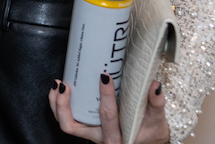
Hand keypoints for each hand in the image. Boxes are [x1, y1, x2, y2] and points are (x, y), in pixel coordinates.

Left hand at [49, 75, 169, 142]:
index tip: (104, 76)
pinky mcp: (86, 128)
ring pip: (66, 124)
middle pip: (74, 125)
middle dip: (66, 104)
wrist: (146, 141)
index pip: (108, 116)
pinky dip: (59, 106)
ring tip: (58, 85)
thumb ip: (156, 103)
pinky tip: (60, 90)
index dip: (105, 96)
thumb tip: (154, 85)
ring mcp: (91, 134)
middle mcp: (101, 137)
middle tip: (65, 85)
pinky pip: (68, 120)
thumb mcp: (157, 119)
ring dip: (57, 105)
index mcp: (119, 136)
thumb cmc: (150, 131)